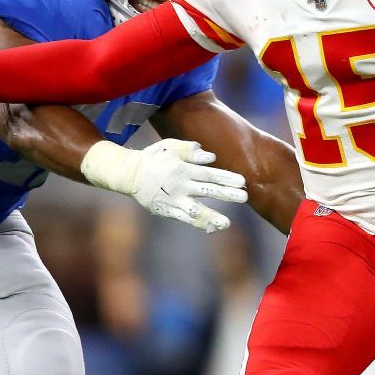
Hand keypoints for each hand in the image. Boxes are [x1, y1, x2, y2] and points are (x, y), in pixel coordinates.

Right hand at [130, 139, 245, 232]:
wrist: (129, 174)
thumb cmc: (153, 158)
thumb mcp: (168, 146)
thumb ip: (189, 150)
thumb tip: (210, 157)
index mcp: (182, 169)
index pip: (209, 174)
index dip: (226, 177)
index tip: (242, 181)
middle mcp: (180, 185)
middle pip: (207, 190)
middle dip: (227, 194)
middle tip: (245, 197)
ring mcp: (173, 199)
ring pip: (195, 209)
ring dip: (211, 216)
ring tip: (226, 224)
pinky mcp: (166, 210)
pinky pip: (183, 219)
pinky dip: (197, 223)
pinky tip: (211, 228)